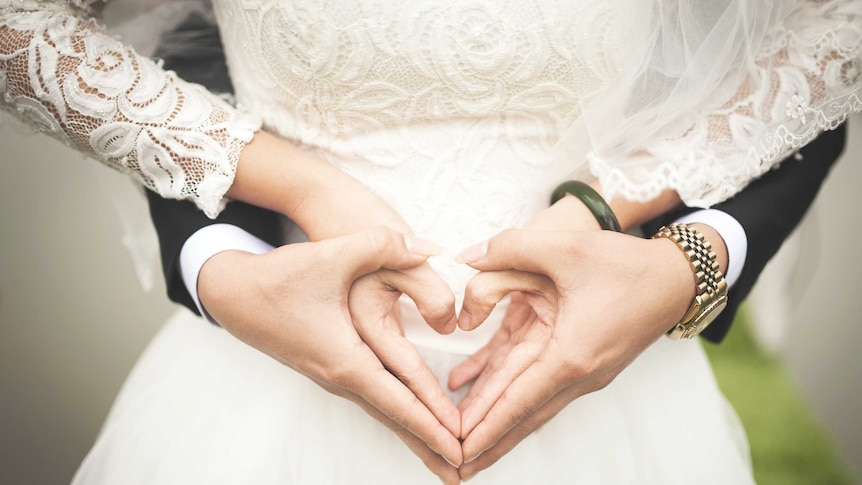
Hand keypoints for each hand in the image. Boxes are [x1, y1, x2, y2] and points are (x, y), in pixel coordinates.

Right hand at [197, 227, 461, 481]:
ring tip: (443, 455)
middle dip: (430, 444)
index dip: (433, 423)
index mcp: (345, 359)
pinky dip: (398, 414)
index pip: (399, 401)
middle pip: (394, 419)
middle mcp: (340, 376)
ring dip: (416, 433)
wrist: (233, 293)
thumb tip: (431, 248)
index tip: (461, 447)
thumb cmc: (280, 277)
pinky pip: (374, 399)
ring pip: (384, 411)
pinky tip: (412, 419)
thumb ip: (384, 246)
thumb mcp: (333, 255)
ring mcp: (333, 376)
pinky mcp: (331, 367)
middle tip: (464, 470)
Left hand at [450, 228, 696, 480]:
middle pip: (522, 416)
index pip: (517, 401)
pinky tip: (475, 384)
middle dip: (486, 442)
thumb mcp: (565, 246)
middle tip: (453, 466)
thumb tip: (466, 257)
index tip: (458, 450)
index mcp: (571, 354)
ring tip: (466, 445)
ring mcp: (582, 373)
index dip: (484, 426)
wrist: (676, 278)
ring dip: (497, 424)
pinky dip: (508, 392)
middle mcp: (578, 374)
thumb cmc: (626, 264)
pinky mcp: (582, 362)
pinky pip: (538, 383)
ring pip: (529, 405)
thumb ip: (510, 248)